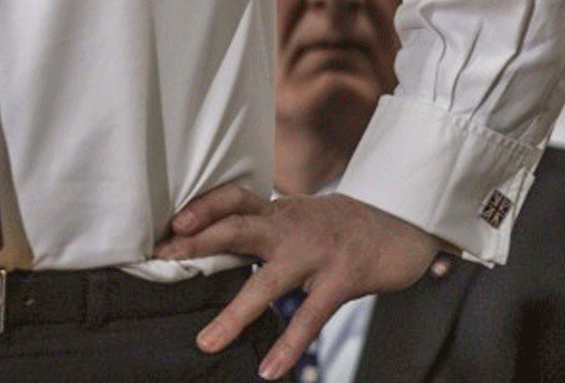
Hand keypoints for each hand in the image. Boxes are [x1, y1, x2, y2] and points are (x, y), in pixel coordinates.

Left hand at [154, 183, 440, 379]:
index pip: (234, 199)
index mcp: (280, 210)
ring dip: (234, 313)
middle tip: (162, 258)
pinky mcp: (341, 278)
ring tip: (207, 341)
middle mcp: (292, 226)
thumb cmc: (342, 226)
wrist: (402, 221)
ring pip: (267, 282)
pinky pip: (310, 316)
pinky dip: (288, 345)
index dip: (202, 207)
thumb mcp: (301, 218)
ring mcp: (316, 251)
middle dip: (198, 242)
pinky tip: (270, 369)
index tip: (171, 223)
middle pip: (238, 229)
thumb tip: (222, 240)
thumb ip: (267, 227)